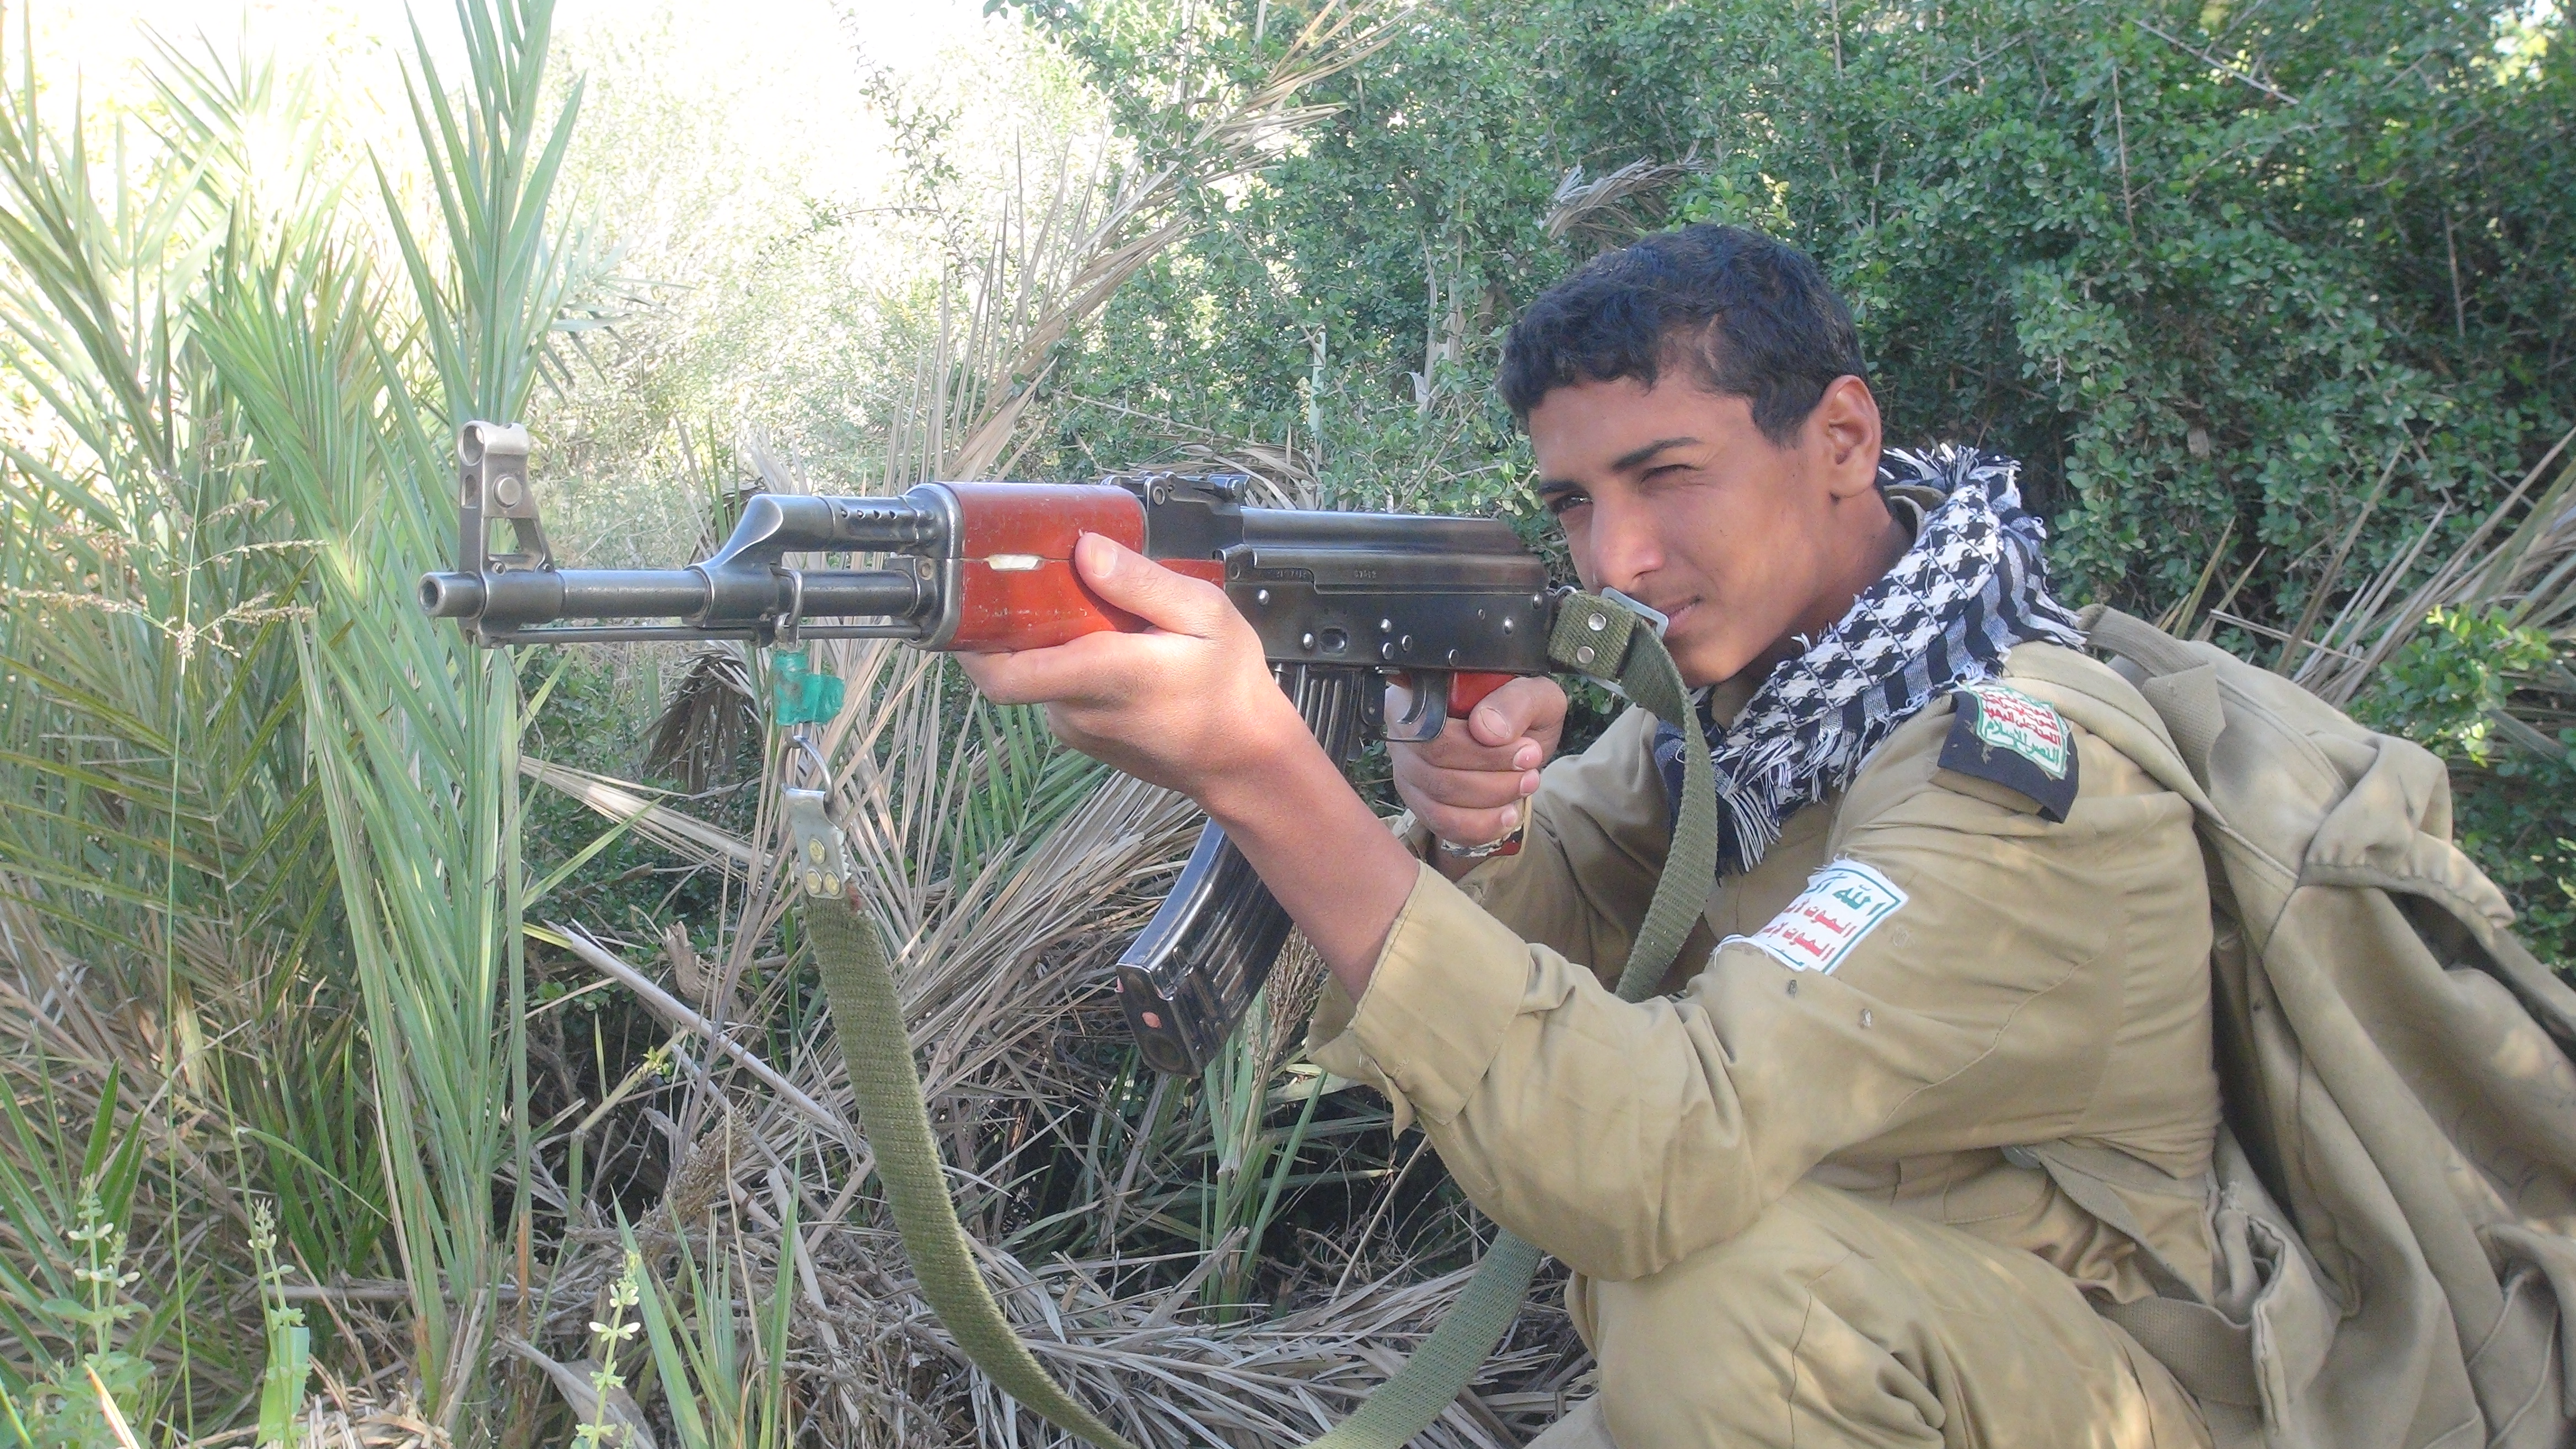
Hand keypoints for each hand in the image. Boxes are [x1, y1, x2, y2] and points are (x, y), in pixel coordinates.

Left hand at [958, 533, 1310, 809]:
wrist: (1245, 759)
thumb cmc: (1230, 687)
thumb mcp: (1204, 615)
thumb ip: (1141, 582)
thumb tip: (1086, 550)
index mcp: (1099, 675)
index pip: (1003, 673)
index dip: (969, 642)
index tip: (964, 600)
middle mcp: (1075, 708)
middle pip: (1015, 661)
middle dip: (1021, 619)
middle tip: (1046, 577)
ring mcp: (1077, 728)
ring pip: (1039, 672)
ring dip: (1053, 641)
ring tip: (1097, 611)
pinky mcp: (1084, 736)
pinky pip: (1059, 690)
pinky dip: (1072, 663)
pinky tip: (1112, 645)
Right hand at [1388, 675, 1568, 851]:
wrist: (1523, 740)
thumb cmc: (1521, 712)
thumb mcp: (1534, 694)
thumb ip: (1516, 701)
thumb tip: (1488, 730)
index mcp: (1421, 697)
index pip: (1431, 731)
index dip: (1477, 749)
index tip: (1526, 750)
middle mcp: (1402, 735)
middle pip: (1435, 769)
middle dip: (1492, 778)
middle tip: (1531, 770)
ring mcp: (1408, 772)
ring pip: (1439, 802)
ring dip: (1490, 802)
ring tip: (1526, 786)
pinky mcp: (1420, 803)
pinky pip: (1443, 826)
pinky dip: (1480, 826)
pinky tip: (1508, 814)